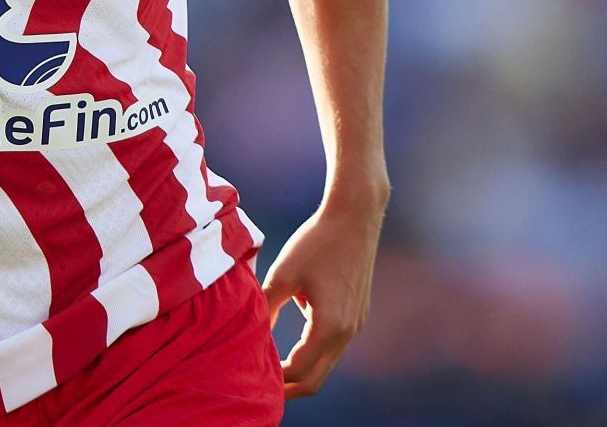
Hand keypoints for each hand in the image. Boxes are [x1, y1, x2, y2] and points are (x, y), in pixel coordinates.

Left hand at [260, 180, 388, 398]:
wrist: (354, 216)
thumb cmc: (316, 241)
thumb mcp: (283, 275)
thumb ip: (267, 308)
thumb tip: (249, 336)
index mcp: (330, 327)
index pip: (300, 371)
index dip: (275, 380)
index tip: (251, 379)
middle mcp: (348, 331)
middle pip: (316, 378)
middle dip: (289, 387)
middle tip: (261, 389)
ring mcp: (356, 323)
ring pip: (326, 362)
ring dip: (301, 368)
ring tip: (271, 367)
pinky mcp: (357, 313)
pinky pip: (333, 344)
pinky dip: (312, 351)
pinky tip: (291, 340)